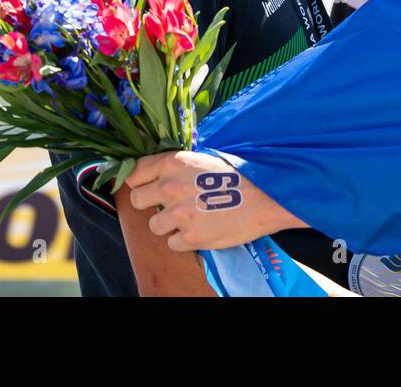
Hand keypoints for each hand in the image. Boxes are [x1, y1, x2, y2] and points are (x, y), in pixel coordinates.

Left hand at [126, 150, 302, 252]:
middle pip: (136, 200)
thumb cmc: (240, 174)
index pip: (135, 172)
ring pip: (154, 225)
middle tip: (168, 204)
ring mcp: (178, 214)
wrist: (265, 197)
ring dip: (168, 224)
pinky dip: (184, 239)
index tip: (146, 186)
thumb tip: (161, 175)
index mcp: (173, 163)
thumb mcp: (206, 158)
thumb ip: (179, 166)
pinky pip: (173, 243)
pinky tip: (202, 229)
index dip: (140, 181)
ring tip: (190, 218)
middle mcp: (170, 187)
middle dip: (149, 203)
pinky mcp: (190, 237)